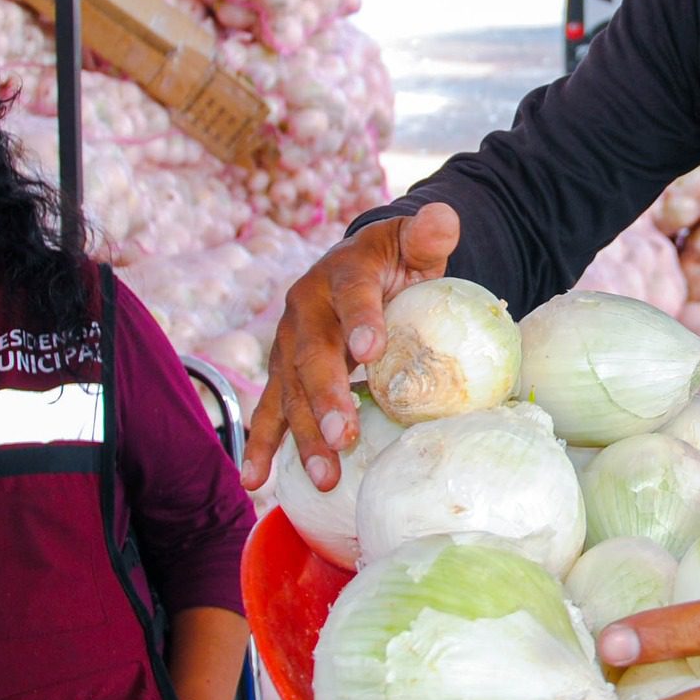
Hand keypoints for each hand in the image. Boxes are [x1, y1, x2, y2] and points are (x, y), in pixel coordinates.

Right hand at [239, 202, 459, 491]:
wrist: (358, 266)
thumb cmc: (395, 260)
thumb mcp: (414, 242)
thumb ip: (429, 233)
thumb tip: (444, 217)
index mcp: (342, 273)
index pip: (352, 294)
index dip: (360, 320)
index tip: (370, 351)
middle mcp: (306, 309)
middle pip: (313, 355)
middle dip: (326, 397)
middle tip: (345, 435)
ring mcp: (288, 344)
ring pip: (290, 392)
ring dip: (303, 436)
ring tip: (324, 476)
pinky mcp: (283, 373)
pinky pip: (270, 411)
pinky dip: (261, 446)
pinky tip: (254, 481)